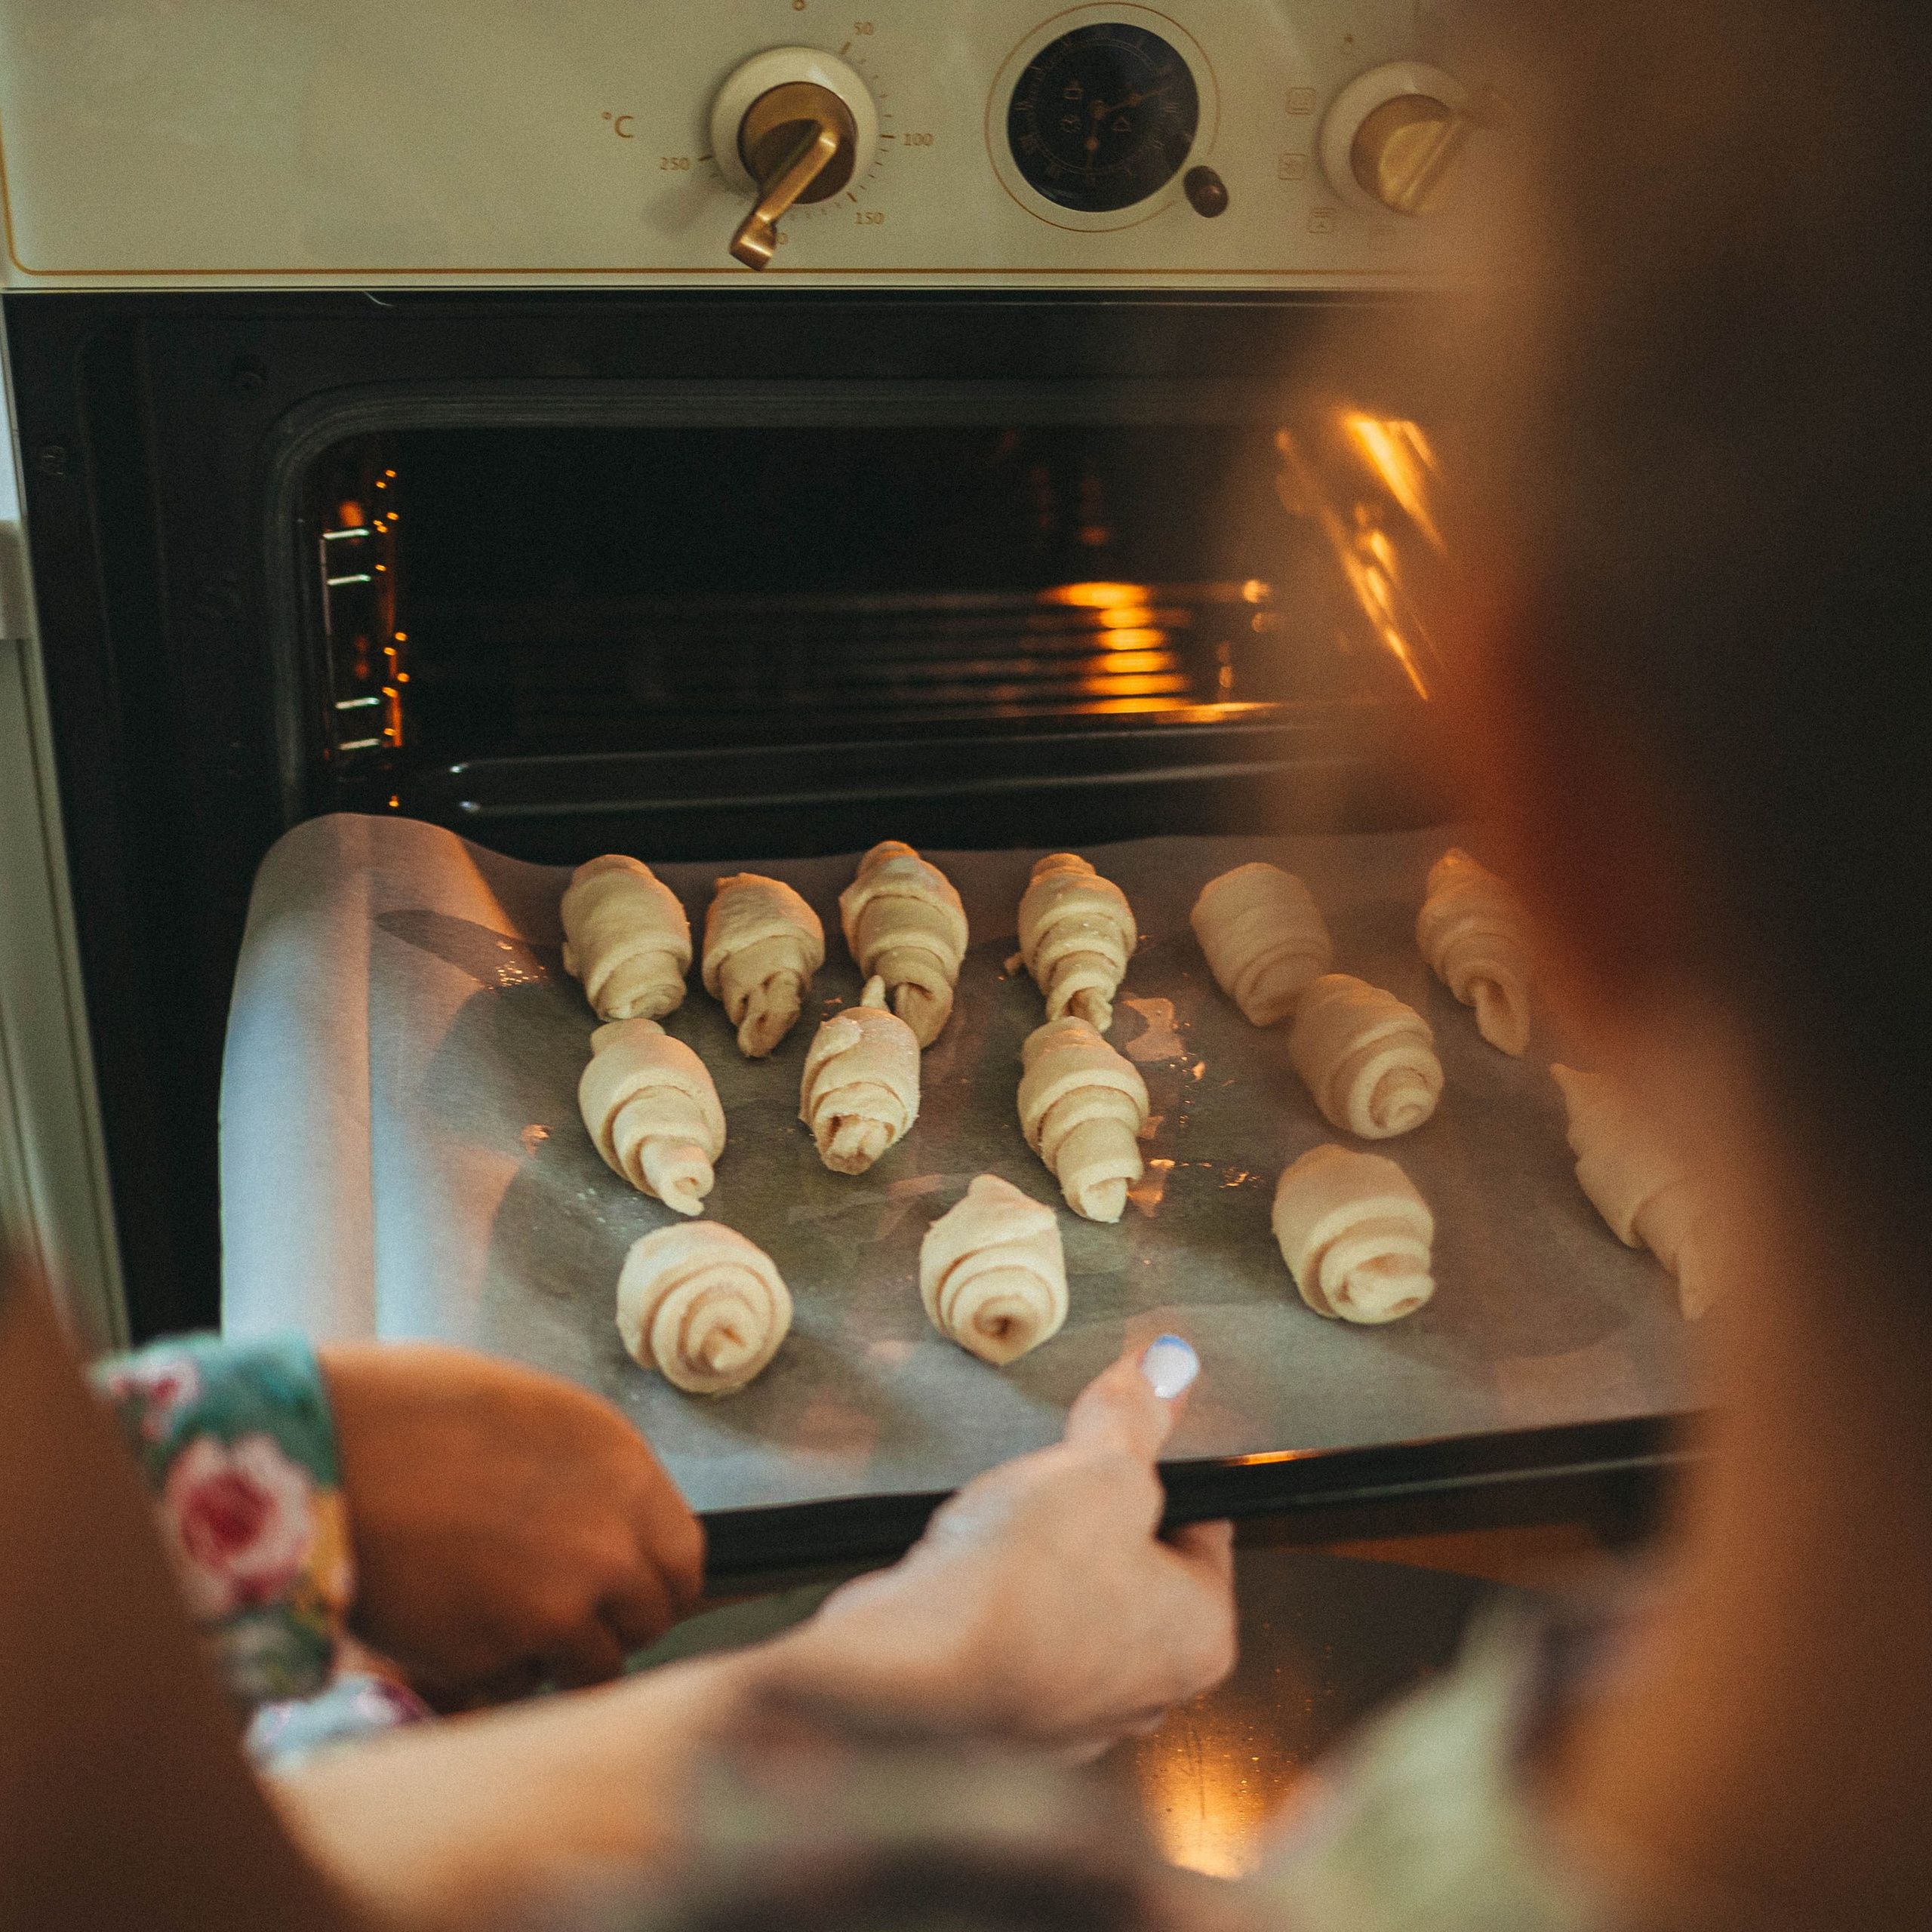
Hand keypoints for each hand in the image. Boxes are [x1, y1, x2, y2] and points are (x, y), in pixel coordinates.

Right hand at [318, 1344, 702, 1706]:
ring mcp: (559, 1608)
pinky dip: (491, 1673)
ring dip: (553, 1654)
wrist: (328, 1443)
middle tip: (554, 1608)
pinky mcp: (498, 1657)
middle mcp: (610, 1544)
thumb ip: (593, 1480)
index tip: (620, 1584)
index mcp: (626, 1473)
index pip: (684, 1560)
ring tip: (491, 1611)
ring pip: (592, 1667)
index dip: (650, 1578)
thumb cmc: (415, 1411)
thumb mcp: (538, 1418)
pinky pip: (517, 1686)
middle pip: (649, 1620)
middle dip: (610, 1622)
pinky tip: (448, 1623)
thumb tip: (615, 1524)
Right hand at [778, 1337, 1234, 1754]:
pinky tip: (972, 1573)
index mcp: (1199, 1638)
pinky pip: (1011, 1636)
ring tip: (1008, 1528)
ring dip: (1042, 1561)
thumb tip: (1170, 1367)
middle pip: (1135, 1567)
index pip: (1203, 1527)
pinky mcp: (1000, 1717)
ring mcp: (1070, 1714)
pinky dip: (994, 1602)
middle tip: (1058, 1488)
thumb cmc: (1020, 1588)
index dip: (1155, 1471)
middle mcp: (1145, 1692)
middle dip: (1096, 1520)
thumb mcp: (1100, 1466)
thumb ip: (1137, 1416)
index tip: (1119, 1447)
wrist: (905, 1668)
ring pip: (1071, 1602)